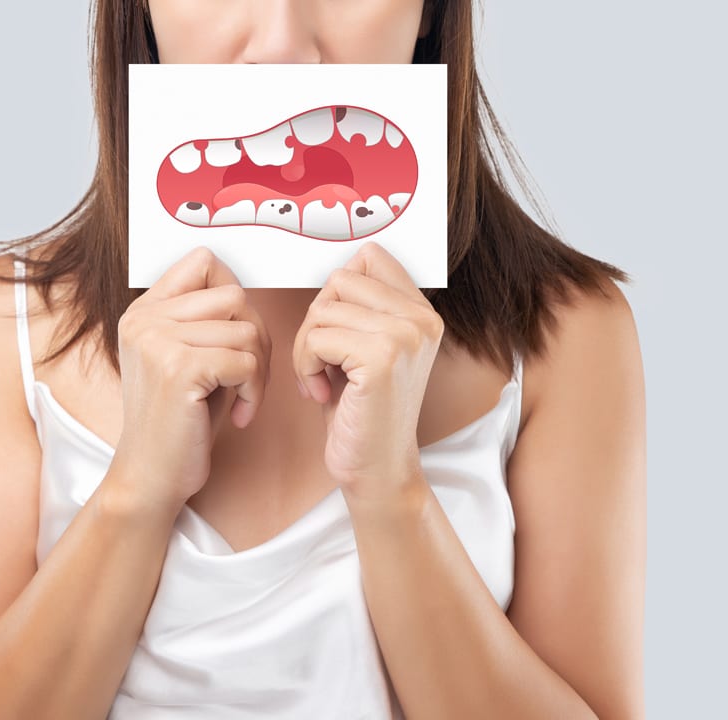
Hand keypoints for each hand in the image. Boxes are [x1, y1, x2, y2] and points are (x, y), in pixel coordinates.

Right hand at [109, 246, 271, 514]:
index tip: (237, 335)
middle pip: (234, 295)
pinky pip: (246, 361)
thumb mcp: (186, 359)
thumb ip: (206, 321)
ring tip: (242, 399)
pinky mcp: (179, 368)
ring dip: (258, 371)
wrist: (150, 477)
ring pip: (247, 330)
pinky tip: (238, 416)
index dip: (234, 294)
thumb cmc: (178, 423)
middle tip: (248, 377)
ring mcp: (158, 341)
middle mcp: (145, 319)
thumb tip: (245, 290)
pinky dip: (253, 391)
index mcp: (144, 311)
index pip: (203, 261)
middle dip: (255, 337)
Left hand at [291, 241, 443, 501]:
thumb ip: (362, 308)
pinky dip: (305, 365)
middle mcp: (421, 319)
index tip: (335, 330)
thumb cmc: (361, 412)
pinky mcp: (382, 358)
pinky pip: (317, 338)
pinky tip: (320, 392)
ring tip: (320, 380)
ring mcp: (405, 336)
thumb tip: (335, 271)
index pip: (369, 257)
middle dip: (316, 321)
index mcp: (421, 312)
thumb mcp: (367, 349)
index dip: (337, 290)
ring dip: (306, 347)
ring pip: (323, 309)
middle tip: (321, 362)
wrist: (377, 470)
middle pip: (339, 280)